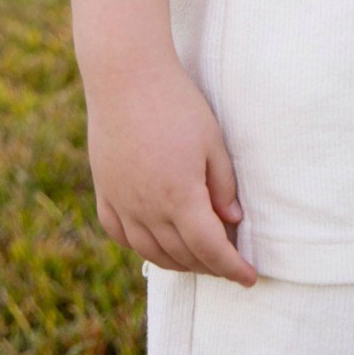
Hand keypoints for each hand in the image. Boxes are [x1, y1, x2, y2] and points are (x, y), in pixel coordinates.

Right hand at [84, 53, 257, 285]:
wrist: (125, 77)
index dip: (232, 268)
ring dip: (178, 262)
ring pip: (151, 252)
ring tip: (199, 260)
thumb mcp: (213, 142)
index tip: (249, 277)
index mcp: (180, 197)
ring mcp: (122, 203)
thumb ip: (223, 185)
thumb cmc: (177, 104)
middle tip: (229, 266)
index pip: (211, 249)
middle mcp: (147, 209)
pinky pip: (121, 235)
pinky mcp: (104, 192)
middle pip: (183, 255)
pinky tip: (155, 245)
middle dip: (210, 267)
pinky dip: (142, 247)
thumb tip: (232, 222)